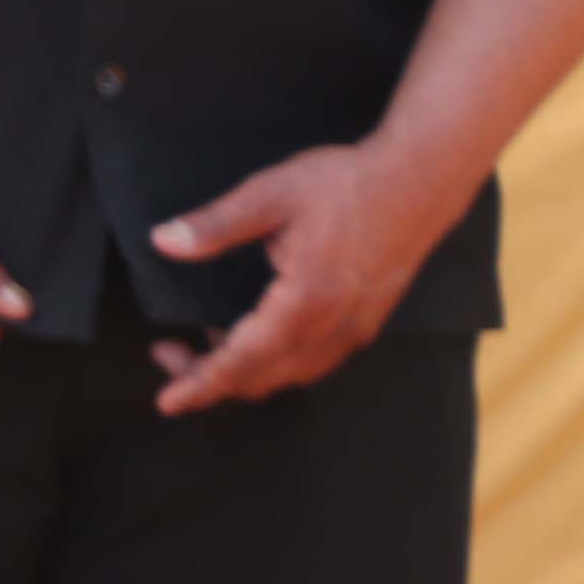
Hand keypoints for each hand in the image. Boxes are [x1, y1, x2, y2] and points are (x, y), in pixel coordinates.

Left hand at [146, 138, 460, 411]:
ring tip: (201, 346)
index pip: (244, 359)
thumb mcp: (270, 194)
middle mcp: (336, 326)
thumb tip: (163, 242)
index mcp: (308, 300)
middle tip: (166, 356)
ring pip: (290, 373)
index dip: (202, 383)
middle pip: (264, 376)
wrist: (420, 181)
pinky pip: (312, 360)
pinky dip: (274, 361)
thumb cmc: (347, 183)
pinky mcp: (365, 321)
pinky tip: (250, 335)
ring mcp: (355, 328)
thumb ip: (215, 225)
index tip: (168, 402)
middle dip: (211, 379)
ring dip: (243, 372)